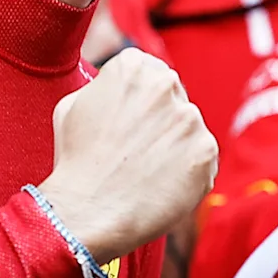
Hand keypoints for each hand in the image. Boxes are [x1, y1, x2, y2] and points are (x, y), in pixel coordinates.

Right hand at [40, 50, 216, 262]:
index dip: (139, 103)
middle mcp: (166, 84)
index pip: (149, 74)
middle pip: (173, 99)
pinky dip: (188, 173)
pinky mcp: (206, 151)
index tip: (129, 124)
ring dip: (174, 147)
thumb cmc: (76, 161)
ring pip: (188, 130)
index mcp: (132, 66)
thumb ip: (103, 87)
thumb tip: (116, 89)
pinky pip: (203, 159)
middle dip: (160, 122)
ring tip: (147, 172)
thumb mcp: (71, 106)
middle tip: (137, 151)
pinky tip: (162, 186)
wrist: (89, 211)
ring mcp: (189, 118)